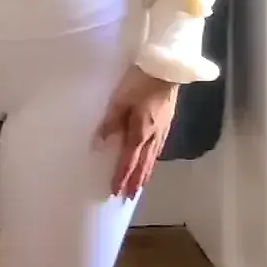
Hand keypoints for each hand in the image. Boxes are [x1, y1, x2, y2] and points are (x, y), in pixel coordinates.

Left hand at [94, 64, 179, 197]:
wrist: (166, 69)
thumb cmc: (139, 82)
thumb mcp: (119, 101)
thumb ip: (109, 123)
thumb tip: (99, 144)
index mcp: (140, 132)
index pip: (129, 161)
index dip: (121, 177)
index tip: (115, 192)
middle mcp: (153, 136)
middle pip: (143, 164)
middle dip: (135, 182)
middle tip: (129, 197)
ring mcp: (163, 130)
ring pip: (153, 158)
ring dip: (146, 174)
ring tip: (140, 186)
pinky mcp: (168, 122)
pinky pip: (159, 148)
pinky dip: (153, 160)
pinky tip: (152, 161)